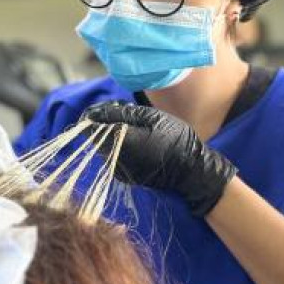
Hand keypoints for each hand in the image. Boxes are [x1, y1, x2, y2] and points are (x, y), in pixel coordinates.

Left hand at [82, 102, 235, 215]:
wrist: (192, 172)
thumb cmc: (177, 140)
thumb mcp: (153, 118)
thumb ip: (122, 114)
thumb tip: (98, 111)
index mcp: (121, 143)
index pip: (91, 128)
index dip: (92, 115)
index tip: (101, 107)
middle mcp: (115, 160)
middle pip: (95, 138)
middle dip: (103, 122)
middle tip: (120, 110)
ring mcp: (118, 171)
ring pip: (103, 147)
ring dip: (110, 133)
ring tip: (131, 122)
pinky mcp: (124, 176)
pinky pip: (112, 156)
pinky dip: (117, 144)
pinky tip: (134, 137)